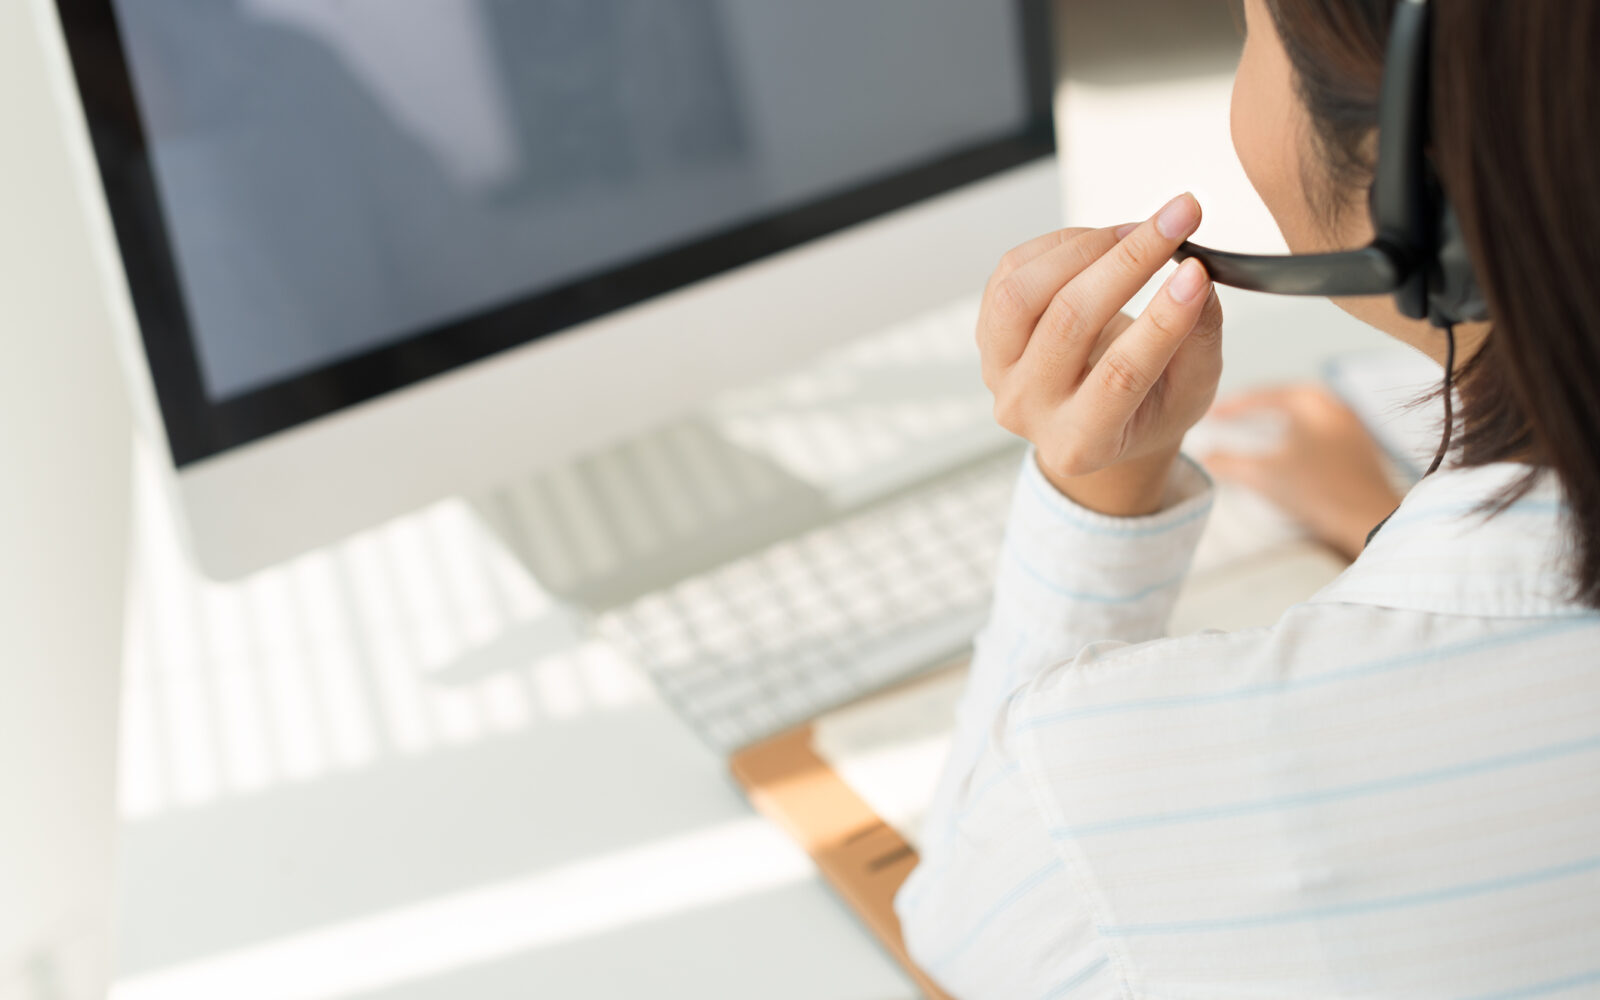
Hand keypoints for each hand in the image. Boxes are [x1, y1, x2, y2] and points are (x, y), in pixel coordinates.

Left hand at [978, 193, 1223, 515]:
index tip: (1196, 271)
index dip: (1160, 320)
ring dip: (1086, 247)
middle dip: (1129, 262)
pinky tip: (1102, 242)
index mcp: (1082, 443)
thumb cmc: (1148, 408)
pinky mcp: (988, 332)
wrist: (1096, 420)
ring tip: (1137, 231)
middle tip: (1179, 219)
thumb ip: (1199, 340)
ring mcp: (999, 371)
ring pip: (1024, 293)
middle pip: (1068, 324)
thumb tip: (1197, 277)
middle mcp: (1029, 410)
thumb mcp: (1191, 390)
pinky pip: (1011, 271)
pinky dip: (1062, 244)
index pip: (1119, 376)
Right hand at [1202, 385, 1402, 559]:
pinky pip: (1320, 431)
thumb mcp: (1263, 474)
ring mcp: (1351, 424)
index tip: (1210, 414)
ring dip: (1279, 422)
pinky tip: (1289, 453)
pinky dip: (1298, 436)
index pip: (1262, 395)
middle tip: (1231, 417)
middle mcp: (1334, 404)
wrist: (1369, 518)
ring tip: (1256, 432)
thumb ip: (1228, 463)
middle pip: (1286, 400)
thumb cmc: (1318, 490)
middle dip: (1257, 409)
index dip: (1232, 406)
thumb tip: (1203, 458)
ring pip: (1305, 416)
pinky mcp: (1360, 447)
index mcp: (1310, 401)